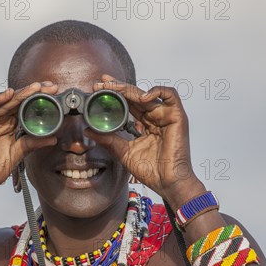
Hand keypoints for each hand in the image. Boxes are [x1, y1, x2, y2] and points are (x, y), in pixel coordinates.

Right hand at [0, 82, 58, 196]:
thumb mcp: (15, 156)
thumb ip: (31, 144)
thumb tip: (52, 138)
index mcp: (7, 127)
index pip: (24, 110)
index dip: (38, 101)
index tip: (54, 95)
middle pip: (16, 103)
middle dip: (32, 94)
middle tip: (49, 87)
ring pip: (2, 103)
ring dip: (19, 95)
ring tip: (35, 88)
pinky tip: (8, 95)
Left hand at [85, 74, 204, 206]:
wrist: (167, 183)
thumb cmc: (151, 171)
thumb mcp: (124, 152)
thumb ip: (108, 140)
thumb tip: (88, 130)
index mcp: (145, 124)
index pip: (129, 103)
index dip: (115, 94)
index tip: (98, 88)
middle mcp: (156, 117)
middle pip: (136, 96)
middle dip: (117, 87)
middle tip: (100, 83)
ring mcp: (167, 116)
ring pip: (148, 93)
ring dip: (130, 89)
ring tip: (113, 88)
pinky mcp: (178, 117)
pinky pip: (171, 95)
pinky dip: (157, 91)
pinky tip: (141, 98)